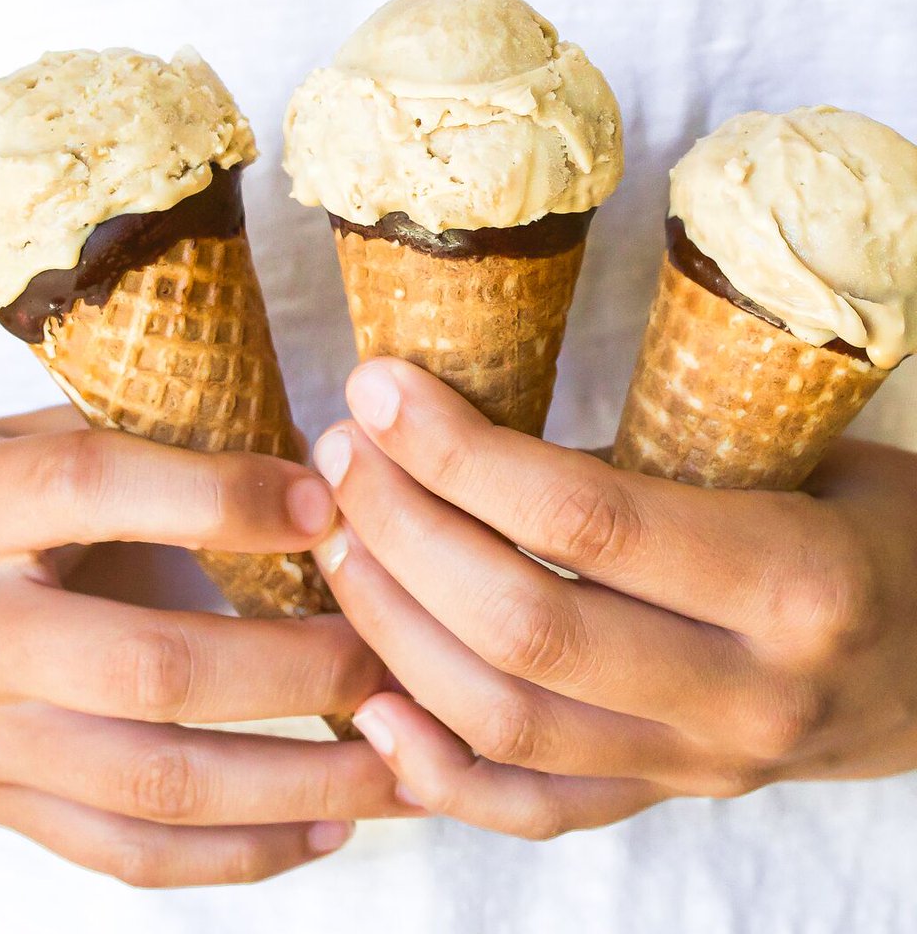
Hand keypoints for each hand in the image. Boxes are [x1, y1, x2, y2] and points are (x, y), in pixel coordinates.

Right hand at [0, 408, 415, 886]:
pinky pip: (127, 853)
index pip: (94, 490)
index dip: (220, 497)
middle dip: (301, 670)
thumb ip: (142, 448)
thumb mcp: (27, 442)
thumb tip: (306, 474)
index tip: (328, 506)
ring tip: (402, 770)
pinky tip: (326, 829)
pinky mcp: (0, 805)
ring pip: (160, 784)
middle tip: (398, 663)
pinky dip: (239, 854)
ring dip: (302, 782)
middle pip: (155, 664)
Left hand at [310, 358, 916, 839]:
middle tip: (342, 453)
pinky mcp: (668, 802)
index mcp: (794, 580)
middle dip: (403, 530)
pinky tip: (370, 706)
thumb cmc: (876, 530)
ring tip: (337, 537)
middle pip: (523, 626)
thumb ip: (652, 469)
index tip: (382, 391)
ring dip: (395, 625)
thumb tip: (477, 443)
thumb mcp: (795, 462)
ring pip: (507, 722)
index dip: (459, 452)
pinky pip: (534, 809)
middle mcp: (745, 694)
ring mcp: (702, 768)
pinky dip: (439, 769)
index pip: (585, 521)